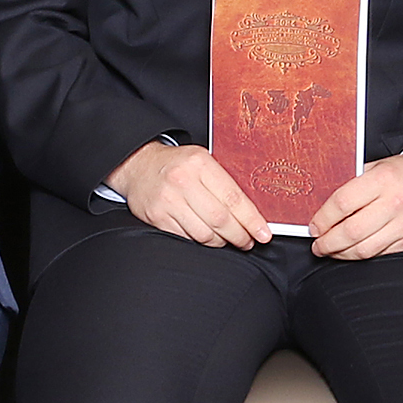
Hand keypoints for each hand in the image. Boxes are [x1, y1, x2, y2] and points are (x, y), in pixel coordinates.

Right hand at [108, 140, 271, 247]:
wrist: (138, 165)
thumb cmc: (178, 165)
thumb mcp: (202, 160)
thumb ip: (223, 181)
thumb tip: (254, 211)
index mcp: (199, 163)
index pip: (234, 198)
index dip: (252, 220)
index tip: (264, 234)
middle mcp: (182, 181)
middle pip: (221, 219)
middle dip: (240, 235)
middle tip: (248, 241)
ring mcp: (168, 201)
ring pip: (204, 234)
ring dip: (221, 242)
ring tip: (228, 240)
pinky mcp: (157, 217)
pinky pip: (187, 238)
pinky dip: (201, 242)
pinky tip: (207, 237)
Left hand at [308, 150, 402, 261]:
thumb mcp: (379, 165)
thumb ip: (354, 181)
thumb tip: (324, 202)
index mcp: (384, 179)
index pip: (342, 203)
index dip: (323, 218)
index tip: (314, 226)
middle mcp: (395, 203)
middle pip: (351, 231)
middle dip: (327, 242)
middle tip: (318, 244)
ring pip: (364, 248)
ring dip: (341, 253)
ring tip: (330, 250)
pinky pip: (379, 253)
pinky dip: (361, 255)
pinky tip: (351, 251)